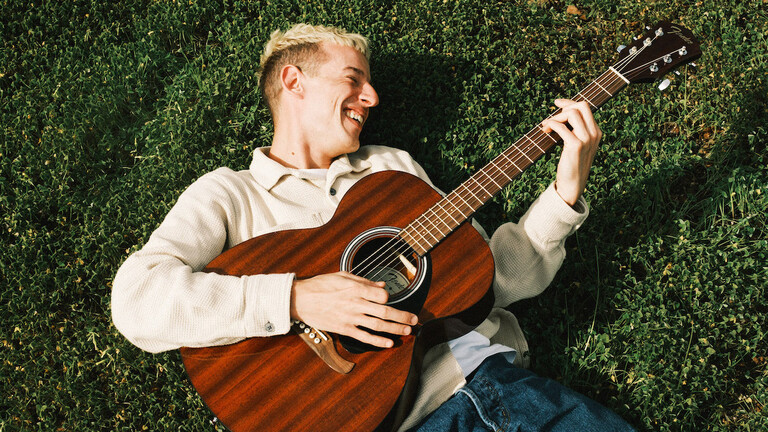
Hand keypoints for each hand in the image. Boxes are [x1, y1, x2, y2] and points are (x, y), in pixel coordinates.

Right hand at [290, 272, 417, 347]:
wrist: (299, 300)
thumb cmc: (320, 285)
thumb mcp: (342, 275)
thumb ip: (363, 280)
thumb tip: (381, 285)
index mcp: (355, 288)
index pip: (382, 294)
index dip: (389, 297)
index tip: (390, 298)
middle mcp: (355, 303)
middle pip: (385, 312)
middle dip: (403, 317)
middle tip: (414, 320)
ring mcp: (350, 318)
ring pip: (378, 326)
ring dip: (395, 330)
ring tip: (407, 331)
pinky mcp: (344, 329)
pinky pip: (364, 337)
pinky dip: (378, 341)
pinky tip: (389, 343)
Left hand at [541, 99, 601, 205]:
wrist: (573, 184)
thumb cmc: (571, 165)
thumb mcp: (577, 145)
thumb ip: (575, 130)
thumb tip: (562, 114)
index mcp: (596, 132)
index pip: (585, 107)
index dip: (570, 103)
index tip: (557, 103)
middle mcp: (594, 134)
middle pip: (581, 106)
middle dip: (564, 108)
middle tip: (551, 119)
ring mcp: (587, 140)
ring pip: (572, 114)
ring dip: (556, 117)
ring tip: (546, 126)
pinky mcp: (576, 146)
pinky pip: (562, 127)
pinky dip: (552, 125)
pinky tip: (546, 130)